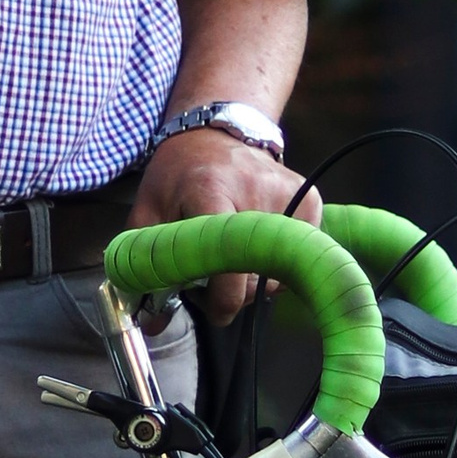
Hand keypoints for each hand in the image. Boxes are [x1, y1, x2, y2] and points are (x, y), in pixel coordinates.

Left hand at [124, 130, 315, 322]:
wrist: (216, 132)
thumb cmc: (178, 175)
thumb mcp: (148, 213)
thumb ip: (147, 267)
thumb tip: (151, 326)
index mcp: (209, 193)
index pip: (227, 262)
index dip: (222, 300)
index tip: (213, 310)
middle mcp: (255, 192)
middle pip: (256, 275)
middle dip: (234, 292)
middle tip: (214, 280)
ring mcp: (287, 194)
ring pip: (279, 269)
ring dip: (256, 277)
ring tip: (233, 258)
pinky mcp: (310, 199)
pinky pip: (297, 253)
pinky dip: (276, 260)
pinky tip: (256, 243)